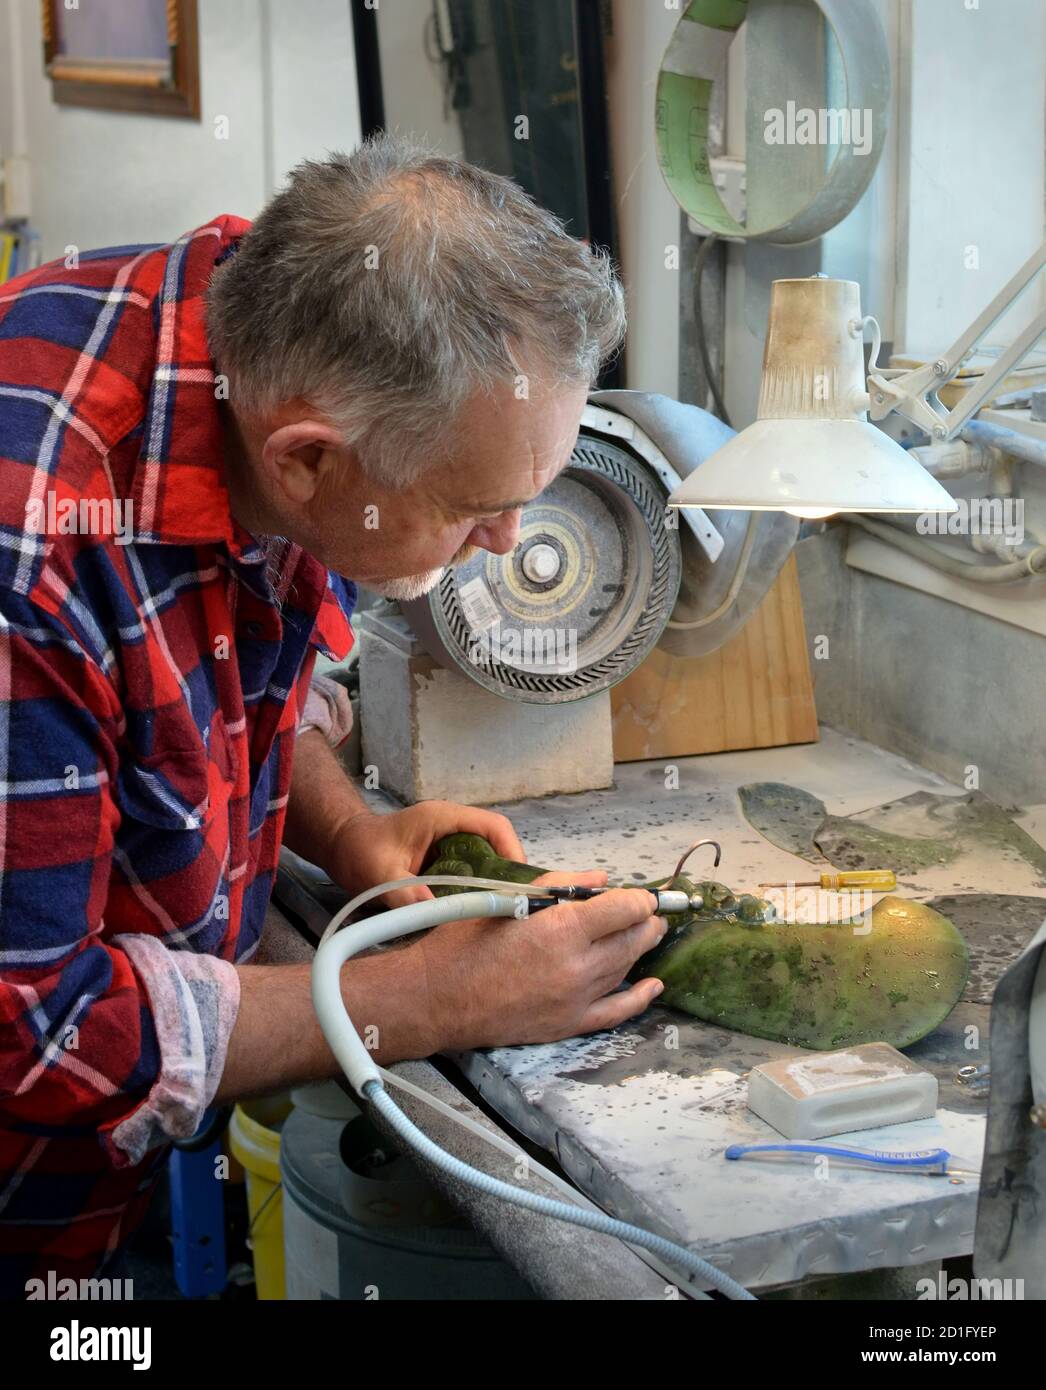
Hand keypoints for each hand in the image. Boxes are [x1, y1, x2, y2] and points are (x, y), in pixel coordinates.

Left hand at [327, 800, 528, 904]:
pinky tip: (473, 911)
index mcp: (442, 818)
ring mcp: (450, 842)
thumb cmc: (358, 850)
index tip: (515, 884)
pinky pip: (472, 871)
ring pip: (488, 860)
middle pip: (497, 844)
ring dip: (493, 884)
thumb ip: (402, 892)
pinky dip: (477, 890)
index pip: (493, 827)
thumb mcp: (376, 874)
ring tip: (494, 912)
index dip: (511, 852)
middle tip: (509, 906)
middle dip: (507, 874)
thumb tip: (432, 911)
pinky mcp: (446, 858)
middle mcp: (452, 827)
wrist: (342, 844)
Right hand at [414, 888, 666, 1050]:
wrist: (437, 996)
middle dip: (647, 922)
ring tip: (648, 934)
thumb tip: (600, 880)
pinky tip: (653, 985)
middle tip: (652, 912)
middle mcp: (577, 964)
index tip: (644, 894)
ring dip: (641, 949)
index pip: (625, 909)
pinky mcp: (569, 1024)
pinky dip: (639, 998)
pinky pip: (616, 1012)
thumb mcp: (510, 898)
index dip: (640, 898)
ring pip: (626, 969)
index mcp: (562, 928)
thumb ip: (560, 885)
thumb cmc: (464, 941)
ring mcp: (576, 998)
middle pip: (632, 939)